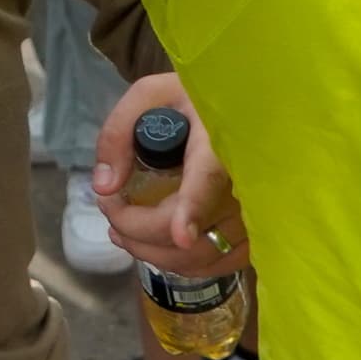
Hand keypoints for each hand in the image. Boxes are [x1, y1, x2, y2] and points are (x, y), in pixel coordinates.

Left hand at [86, 72, 242, 274]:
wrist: (240, 104)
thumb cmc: (192, 97)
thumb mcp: (149, 96)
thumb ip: (119, 133)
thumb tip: (105, 186)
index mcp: (218, 142)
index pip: (209, 178)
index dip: (193, 208)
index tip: (181, 234)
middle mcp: (242, 182)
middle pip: (191, 232)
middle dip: (136, 231)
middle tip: (109, 208)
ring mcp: (254, 211)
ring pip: (202, 256)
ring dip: (153, 252)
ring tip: (121, 231)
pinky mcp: (256, 229)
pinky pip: (222, 263)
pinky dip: (185, 263)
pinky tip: (158, 246)